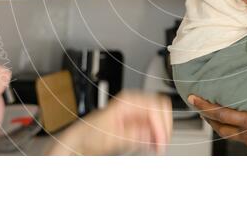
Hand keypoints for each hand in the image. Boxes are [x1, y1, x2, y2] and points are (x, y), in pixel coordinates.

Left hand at [46, 91, 172, 154]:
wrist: (83, 139)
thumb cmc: (91, 133)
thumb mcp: (111, 136)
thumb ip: (132, 134)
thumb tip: (148, 134)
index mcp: (129, 101)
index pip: (155, 107)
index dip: (160, 125)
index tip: (161, 140)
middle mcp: (135, 104)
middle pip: (161, 109)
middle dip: (164, 127)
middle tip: (162, 143)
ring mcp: (137, 112)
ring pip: (160, 117)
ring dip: (162, 132)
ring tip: (159, 146)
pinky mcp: (138, 122)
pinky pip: (155, 125)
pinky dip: (157, 135)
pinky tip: (154, 145)